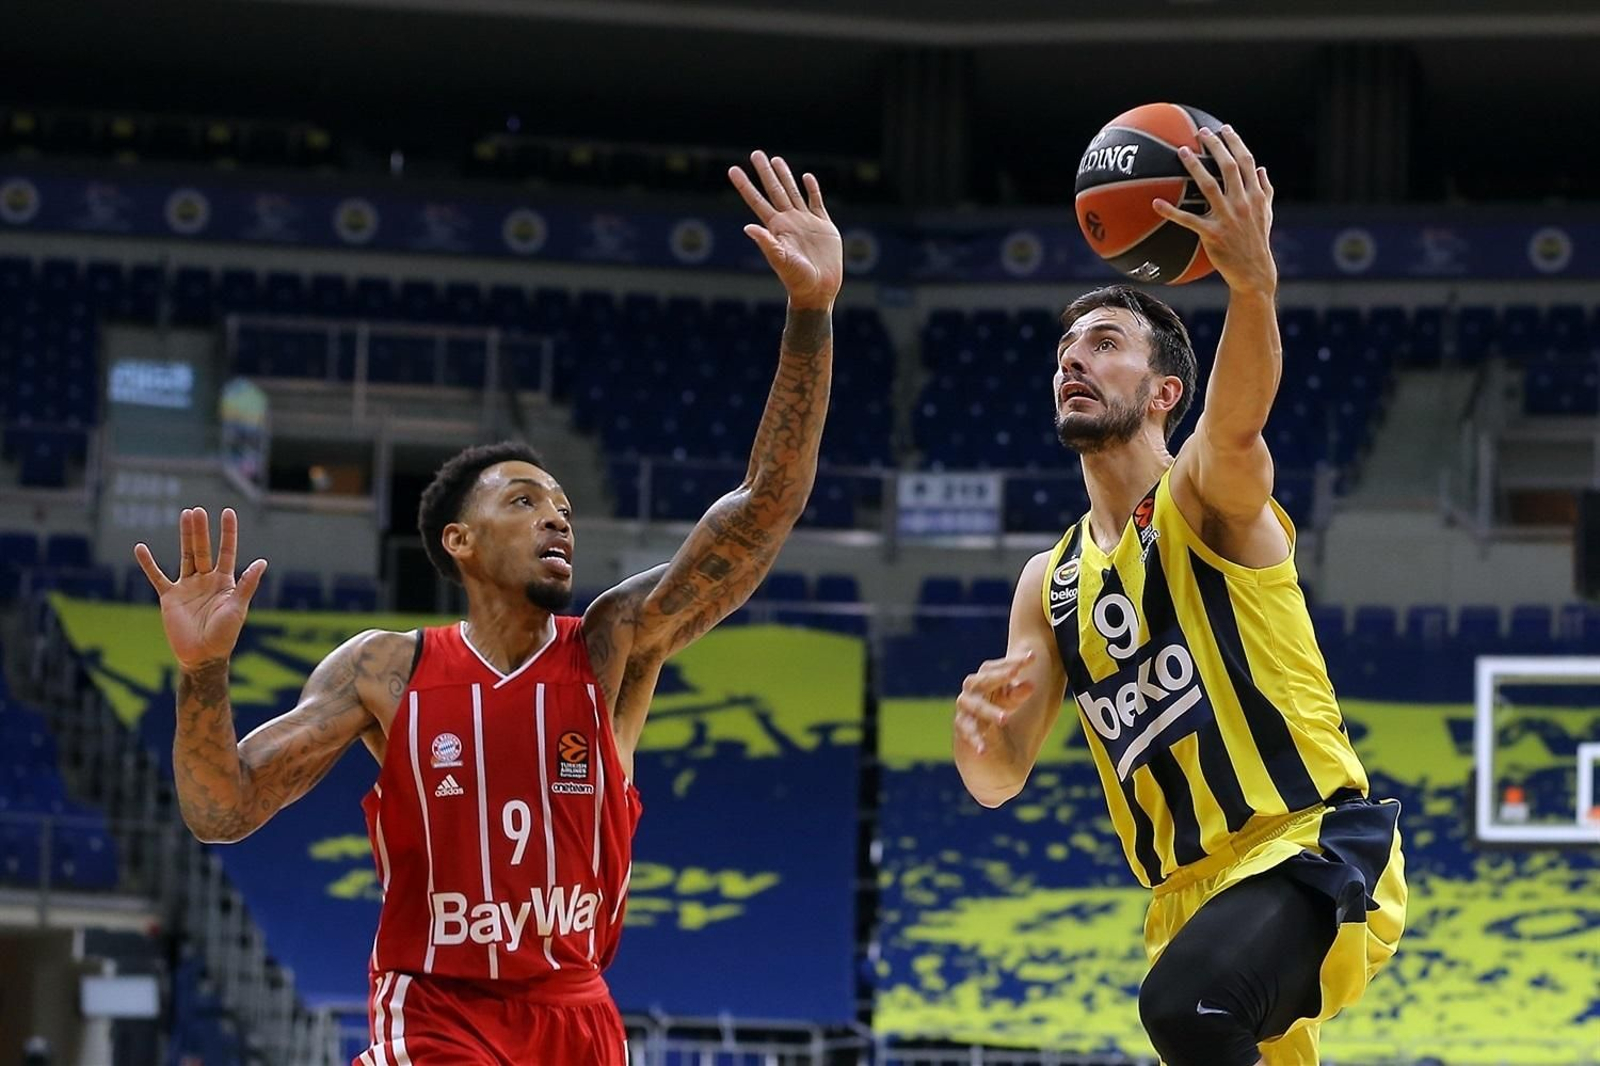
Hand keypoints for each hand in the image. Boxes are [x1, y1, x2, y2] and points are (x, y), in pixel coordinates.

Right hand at [134, 507, 266, 671]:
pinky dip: (148, 564)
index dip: (228, 533)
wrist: (203, 655)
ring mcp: (187, 587)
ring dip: (184, 537)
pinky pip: (157, 577)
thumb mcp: (238, 608)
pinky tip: (140, 547)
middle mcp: (206, 580)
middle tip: (197, 510)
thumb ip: (246, 584)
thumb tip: (262, 562)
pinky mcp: (170, 597)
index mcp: (224, 582)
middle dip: (200, 530)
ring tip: (184, 515)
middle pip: (203, 549)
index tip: (227, 512)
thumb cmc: (225, 634)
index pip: (227, 551)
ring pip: (185, 556)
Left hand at [728, 151, 841, 309]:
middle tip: (756, 153)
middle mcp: (789, 221)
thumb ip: (766, 243)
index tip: (732, 169)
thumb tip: (747, 227)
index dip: (745, 185)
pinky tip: (807, 177)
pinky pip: (817, 202)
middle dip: (765, 172)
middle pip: (774, 190)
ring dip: (785, 176)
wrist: (819, 290)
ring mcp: (806, 222)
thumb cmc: (797, 279)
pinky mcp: (824, 226)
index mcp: (776, 228)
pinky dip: (812, 189)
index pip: (757, 201)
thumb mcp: (780, 260)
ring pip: (793, 192)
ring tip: (776, 159)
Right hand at [954, 650, 1035, 757]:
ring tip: (1005, 719)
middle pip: (983, 680)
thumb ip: (1018, 692)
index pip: (996, 666)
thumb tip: (1031, 685)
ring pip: (976, 707)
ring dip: (990, 711)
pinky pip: (968, 732)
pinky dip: (975, 740)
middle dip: (999, 676)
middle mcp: (972, 690)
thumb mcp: (1010, 699)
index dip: (1013, 661)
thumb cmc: (997, 707)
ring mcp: (965, 708)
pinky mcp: (962, 727)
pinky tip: (983, 750)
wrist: (977, 735)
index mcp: (984, 678)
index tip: (1032, 657)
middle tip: (1015, 672)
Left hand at [1153, 125, 1276, 294]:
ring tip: (1182, 151)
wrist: (1254, 272)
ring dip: (1195, 167)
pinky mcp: (1213, 234)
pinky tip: (1155, 202)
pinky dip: (1171, 211)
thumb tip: (1262, 168)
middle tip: (1201, 132)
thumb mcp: (1267, 214)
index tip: (1225, 129)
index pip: (1246, 162)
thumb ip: (1266, 190)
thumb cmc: (1258, 242)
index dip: (1236, 143)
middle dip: (1216, 146)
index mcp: (1256, 195)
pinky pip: (1188, 220)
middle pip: (1229, 167)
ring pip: (1209, 186)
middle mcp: (1243, 202)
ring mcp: (1228, 218)